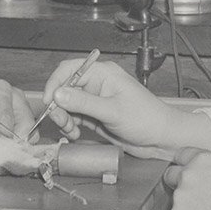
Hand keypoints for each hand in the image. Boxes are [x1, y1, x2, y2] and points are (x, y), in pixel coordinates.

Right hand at [40, 58, 210, 158]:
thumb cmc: (148, 118)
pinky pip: (74, 118)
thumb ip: (84, 102)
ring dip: (64, 118)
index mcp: (103, 74)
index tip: (49, 100)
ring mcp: (96, 101)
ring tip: (70, 129)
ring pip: (67, 106)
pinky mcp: (96, 116)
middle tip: (61, 120)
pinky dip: (70, 126)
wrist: (161, 139)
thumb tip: (59, 94)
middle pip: (65, 89)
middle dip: (59, 106)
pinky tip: (75, 133)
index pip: (69, 70)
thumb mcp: (113, 110)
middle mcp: (97, 85)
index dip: (55, 83)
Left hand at [163, 148, 210, 209]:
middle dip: (178, 184)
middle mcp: (187, 175)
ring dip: (186, 208)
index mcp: (204, 160)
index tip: (188, 172)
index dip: (185, 165)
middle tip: (196, 198)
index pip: (181, 155)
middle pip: (171, 175)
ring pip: (176, 201)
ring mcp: (180, 198)